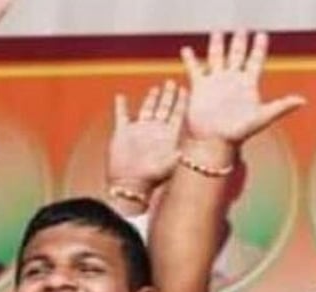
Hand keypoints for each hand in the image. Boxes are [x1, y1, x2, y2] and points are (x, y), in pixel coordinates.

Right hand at [107, 80, 186, 195]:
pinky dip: (120, 106)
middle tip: (172, 82)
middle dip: (168, 95)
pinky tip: (120, 96)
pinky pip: (121, 115)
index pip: (177, 114)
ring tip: (155, 89)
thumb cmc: (151, 177)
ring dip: (150, 99)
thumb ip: (181, 153)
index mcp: (167, 136)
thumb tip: (195, 144)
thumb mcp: (170, 163)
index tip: (186, 89)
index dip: (182, 102)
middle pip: (163, 108)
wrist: (129, 185)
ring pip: (146, 109)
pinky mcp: (122, 133)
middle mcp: (155, 131)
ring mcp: (138, 131)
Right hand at [180, 31, 303, 142]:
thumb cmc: (237, 134)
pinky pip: (195, 70)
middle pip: (236, 55)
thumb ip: (280, 108)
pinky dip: (191, 59)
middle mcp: (232, 81)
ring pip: (216, 58)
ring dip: (217, 45)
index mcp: (248, 84)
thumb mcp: (260, 119)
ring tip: (217, 32)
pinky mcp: (199, 88)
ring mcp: (215, 83)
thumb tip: (302, 101)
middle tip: (242, 29)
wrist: (212, 142)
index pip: (255, 60)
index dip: (259, 47)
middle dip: (239, 41)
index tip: (261, 35)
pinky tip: (186, 50)